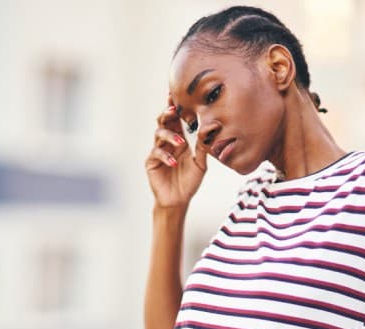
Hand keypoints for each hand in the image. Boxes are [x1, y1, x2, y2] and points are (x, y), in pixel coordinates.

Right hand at [145, 94, 207, 208]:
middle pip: (163, 121)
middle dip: (167, 114)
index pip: (177, 119)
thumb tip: (213, 126)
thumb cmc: (190, 180)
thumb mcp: (201, 163)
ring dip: (170, 136)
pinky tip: (174, 163)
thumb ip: (204, 146)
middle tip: (173, 110)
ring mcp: (158, 150)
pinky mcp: (151, 162)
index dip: (175, 106)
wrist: (178, 200)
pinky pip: (156, 153)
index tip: (176, 93)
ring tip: (180, 142)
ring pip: (159, 134)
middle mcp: (167, 142)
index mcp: (180, 138)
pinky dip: (166, 156)